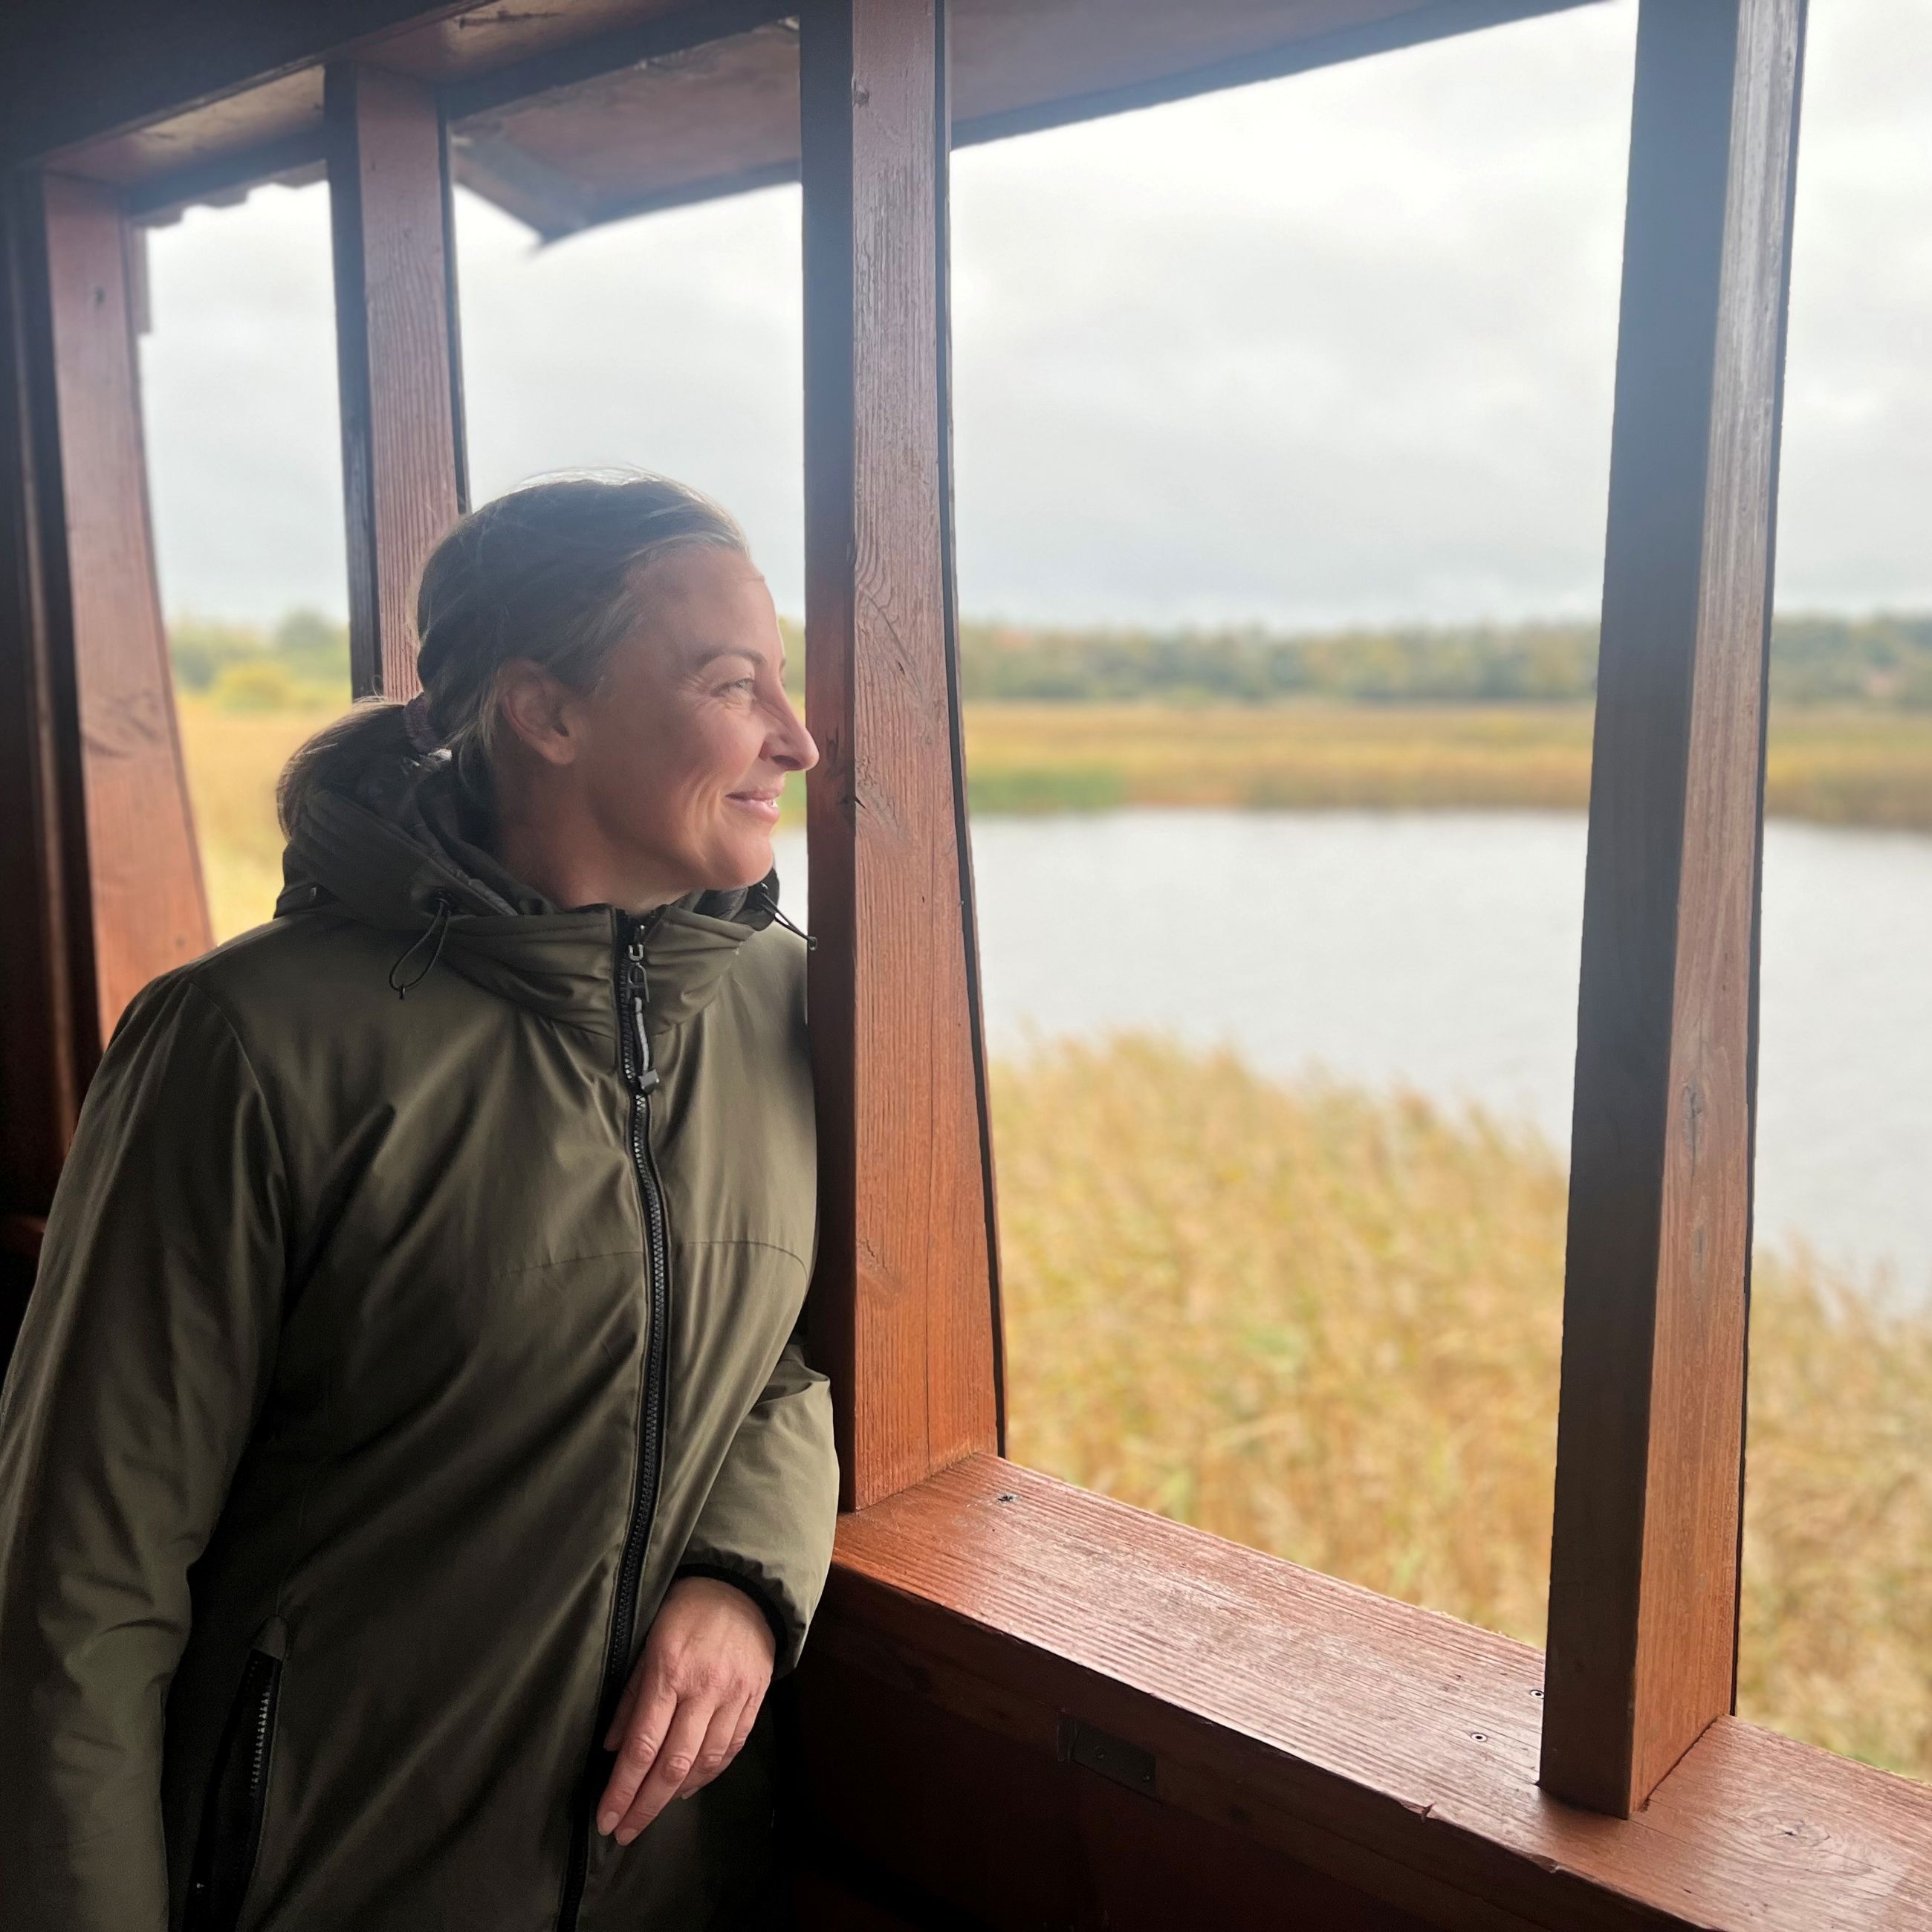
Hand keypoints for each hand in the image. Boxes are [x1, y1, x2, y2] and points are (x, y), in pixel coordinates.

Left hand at [595, 1576, 775, 1845]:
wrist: (743, 1587)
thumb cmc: (686, 1609)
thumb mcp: (647, 1641)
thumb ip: (631, 1696)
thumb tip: (611, 1747)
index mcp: (670, 1672)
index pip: (642, 1745)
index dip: (623, 1788)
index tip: (606, 1817)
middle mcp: (703, 1689)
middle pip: (673, 1764)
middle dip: (645, 1805)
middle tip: (624, 1831)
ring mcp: (733, 1696)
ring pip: (705, 1763)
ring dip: (675, 1795)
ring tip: (652, 1811)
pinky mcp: (754, 1699)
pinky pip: (731, 1749)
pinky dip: (708, 1774)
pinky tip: (689, 1786)